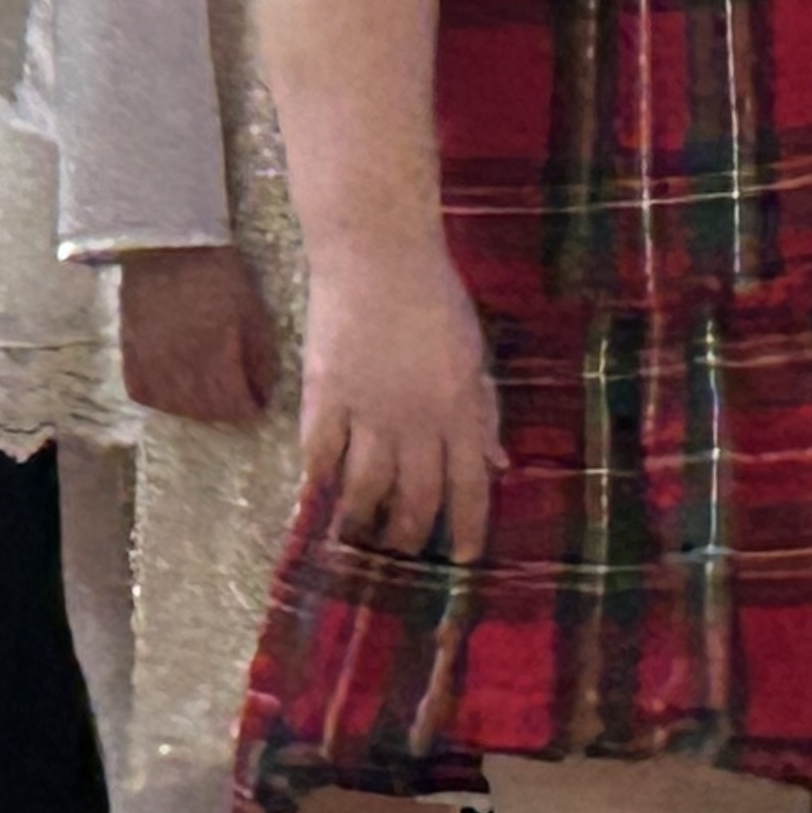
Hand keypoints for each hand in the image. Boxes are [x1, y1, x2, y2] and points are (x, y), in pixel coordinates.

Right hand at [118, 246, 281, 425]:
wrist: (168, 245)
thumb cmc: (218, 276)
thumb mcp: (252, 313)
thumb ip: (260, 357)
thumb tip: (262, 390)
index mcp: (218, 359)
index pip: (235, 406)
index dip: (247, 406)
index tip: (253, 401)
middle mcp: (183, 369)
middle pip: (204, 411)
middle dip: (221, 408)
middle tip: (229, 398)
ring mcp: (152, 361)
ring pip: (172, 404)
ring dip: (191, 405)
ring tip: (201, 394)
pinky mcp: (130, 350)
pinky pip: (142, 388)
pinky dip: (158, 393)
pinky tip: (169, 385)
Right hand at [296, 240, 505, 560]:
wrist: (376, 252)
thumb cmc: (435, 295)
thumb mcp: (474, 354)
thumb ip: (482, 410)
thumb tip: (496, 462)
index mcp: (459, 412)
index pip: (469, 488)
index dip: (468, 529)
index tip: (463, 560)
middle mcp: (416, 422)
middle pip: (416, 497)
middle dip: (411, 535)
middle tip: (401, 552)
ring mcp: (366, 410)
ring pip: (366, 486)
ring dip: (363, 520)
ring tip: (356, 538)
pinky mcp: (324, 392)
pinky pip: (320, 449)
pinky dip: (317, 477)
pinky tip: (314, 495)